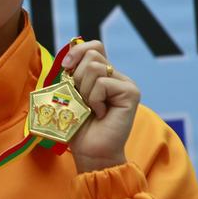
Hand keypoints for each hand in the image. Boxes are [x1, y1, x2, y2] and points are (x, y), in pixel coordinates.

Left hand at [62, 40, 139, 173]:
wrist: (91, 152)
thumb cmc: (78, 126)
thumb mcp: (70, 94)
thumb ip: (72, 74)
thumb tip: (68, 57)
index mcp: (102, 74)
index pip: (93, 46)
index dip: (78, 51)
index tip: (66, 68)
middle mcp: (116, 76)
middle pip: (92, 54)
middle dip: (77, 76)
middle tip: (81, 99)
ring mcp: (126, 84)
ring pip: (95, 67)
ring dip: (84, 91)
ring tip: (91, 108)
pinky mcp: (131, 93)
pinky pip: (103, 83)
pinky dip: (94, 99)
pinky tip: (100, 114)